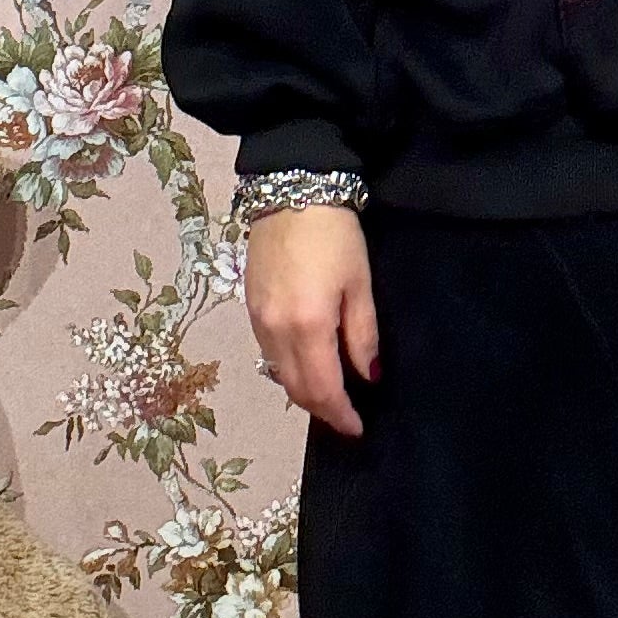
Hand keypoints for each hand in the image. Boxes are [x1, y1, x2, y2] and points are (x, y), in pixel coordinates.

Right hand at [242, 205, 378, 437]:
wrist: (291, 189)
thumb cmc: (335, 234)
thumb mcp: (359, 282)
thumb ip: (362, 334)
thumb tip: (368, 376)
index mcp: (307, 327)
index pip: (322, 390)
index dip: (340, 415)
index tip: (358, 428)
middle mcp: (275, 332)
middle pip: (296, 389)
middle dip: (321, 409)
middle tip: (346, 417)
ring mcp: (257, 321)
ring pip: (278, 374)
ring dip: (303, 391)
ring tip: (330, 394)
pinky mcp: (249, 307)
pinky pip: (268, 354)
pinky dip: (287, 368)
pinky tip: (306, 363)